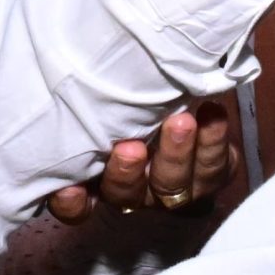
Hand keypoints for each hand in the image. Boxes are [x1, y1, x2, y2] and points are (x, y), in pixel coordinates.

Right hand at [48, 106, 235, 221]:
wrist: (190, 102)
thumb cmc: (130, 99)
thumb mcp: (106, 101)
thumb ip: (88, 101)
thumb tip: (60, 70)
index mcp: (98, 177)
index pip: (76, 204)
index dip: (71, 203)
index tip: (70, 187)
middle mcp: (133, 189)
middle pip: (125, 192)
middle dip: (127, 172)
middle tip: (131, 148)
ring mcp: (172, 187)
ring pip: (172, 183)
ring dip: (176, 153)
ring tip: (182, 122)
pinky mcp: (210, 175)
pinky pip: (214, 166)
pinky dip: (214, 139)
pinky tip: (212, 114)